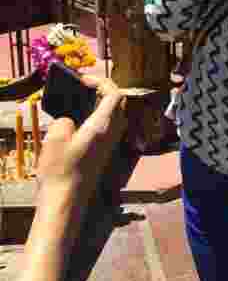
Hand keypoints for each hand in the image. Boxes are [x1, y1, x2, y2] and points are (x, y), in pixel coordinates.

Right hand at [19, 76, 126, 280]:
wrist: (66, 201)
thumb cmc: (61, 171)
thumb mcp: (55, 138)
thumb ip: (65, 121)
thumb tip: (70, 121)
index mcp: (104, 125)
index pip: (114, 94)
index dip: (102, 81)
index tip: (84, 79)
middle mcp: (113, 133)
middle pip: (119, 103)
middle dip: (104, 90)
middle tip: (83, 86)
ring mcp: (110, 144)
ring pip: (115, 115)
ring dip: (101, 104)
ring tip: (79, 100)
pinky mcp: (104, 153)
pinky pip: (107, 127)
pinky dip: (97, 117)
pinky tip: (78, 120)